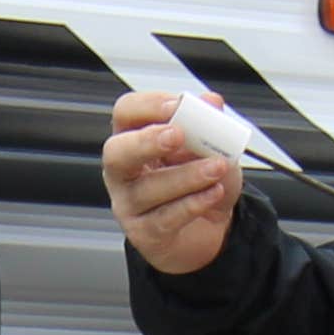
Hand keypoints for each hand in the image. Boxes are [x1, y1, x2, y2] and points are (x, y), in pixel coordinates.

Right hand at [101, 92, 242, 275]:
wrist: (212, 227)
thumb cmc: (202, 182)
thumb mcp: (211, 147)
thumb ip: (209, 125)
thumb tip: (211, 101)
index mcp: (134, 137)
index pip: (126, 112)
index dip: (148, 106)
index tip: (177, 104)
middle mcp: (123, 170)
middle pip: (117, 152)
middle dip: (147, 141)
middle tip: (177, 135)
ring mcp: (129, 203)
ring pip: (147, 188)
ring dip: (186, 175)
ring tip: (217, 167)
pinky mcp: (144, 233)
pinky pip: (165, 217)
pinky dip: (194, 203)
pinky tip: (214, 192)